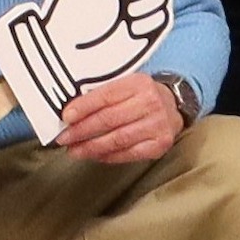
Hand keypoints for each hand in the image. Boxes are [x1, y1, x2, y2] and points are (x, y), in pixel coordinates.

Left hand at [54, 73, 186, 167]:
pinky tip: (95, 155)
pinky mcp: (160, 144)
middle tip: (64, 138)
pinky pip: (128, 153)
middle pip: (109, 119)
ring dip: (92, 147)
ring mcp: (157, 125)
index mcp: (138, 83)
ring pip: (117, 139)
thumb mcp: (126, 84)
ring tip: (75, 150)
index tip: (66, 117)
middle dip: (82, 131)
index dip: (83, 107)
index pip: (106, 96)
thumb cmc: (143, 95)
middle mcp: (150, 103)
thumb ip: (102, 94)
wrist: (175, 105)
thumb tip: (72, 111)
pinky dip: (108, 156)